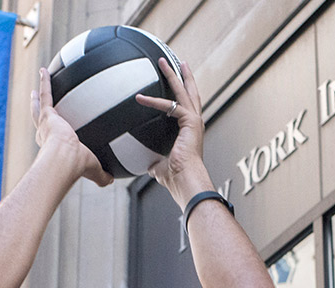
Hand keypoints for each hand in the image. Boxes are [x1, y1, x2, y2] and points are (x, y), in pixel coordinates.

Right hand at [31, 67, 112, 186]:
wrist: (65, 159)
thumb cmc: (77, 166)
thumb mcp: (93, 170)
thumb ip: (102, 175)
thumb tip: (111, 181)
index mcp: (54, 147)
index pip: (51, 139)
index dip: (49, 135)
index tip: (50, 130)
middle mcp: (45, 135)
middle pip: (40, 120)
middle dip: (38, 112)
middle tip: (36, 102)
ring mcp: (45, 123)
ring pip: (39, 105)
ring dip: (39, 93)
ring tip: (39, 82)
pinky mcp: (48, 115)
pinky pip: (47, 94)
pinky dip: (45, 81)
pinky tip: (44, 70)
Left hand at [135, 59, 213, 202]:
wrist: (186, 180)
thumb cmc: (176, 177)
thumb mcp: (159, 166)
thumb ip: (153, 160)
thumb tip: (146, 164)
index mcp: (190, 131)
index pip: (186, 107)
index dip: (182, 93)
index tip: (177, 82)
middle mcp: (195, 123)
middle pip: (191, 92)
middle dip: (184, 76)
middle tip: (179, 62)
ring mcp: (194, 121)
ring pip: (184, 91)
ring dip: (173, 75)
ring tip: (164, 61)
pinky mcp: (191, 122)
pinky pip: (171, 106)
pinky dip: (154, 102)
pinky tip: (140, 98)